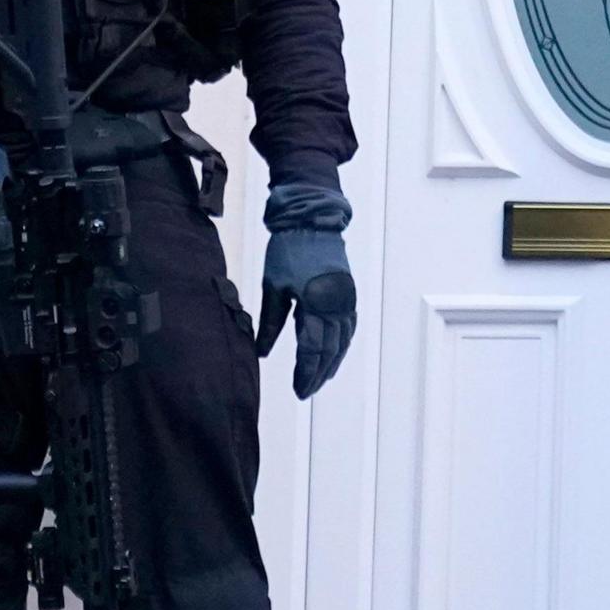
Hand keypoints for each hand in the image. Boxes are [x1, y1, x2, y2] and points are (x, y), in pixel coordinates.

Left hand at [256, 179, 357, 399]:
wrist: (311, 220)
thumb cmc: (288, 250)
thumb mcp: (272, 287)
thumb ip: (269, 323)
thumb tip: (261, 352)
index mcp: (315, 303)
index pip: (313, 349)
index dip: (305, 372)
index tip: (298, 389)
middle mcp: (336, 305)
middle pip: (331, 350)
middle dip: (318, 373)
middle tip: (305, 390)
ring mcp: (345, 299)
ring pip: (343, 340)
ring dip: (332, 362)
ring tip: (320, 378)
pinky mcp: (348, 293)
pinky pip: (349, 326)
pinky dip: (342, 344)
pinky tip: (334, 352)